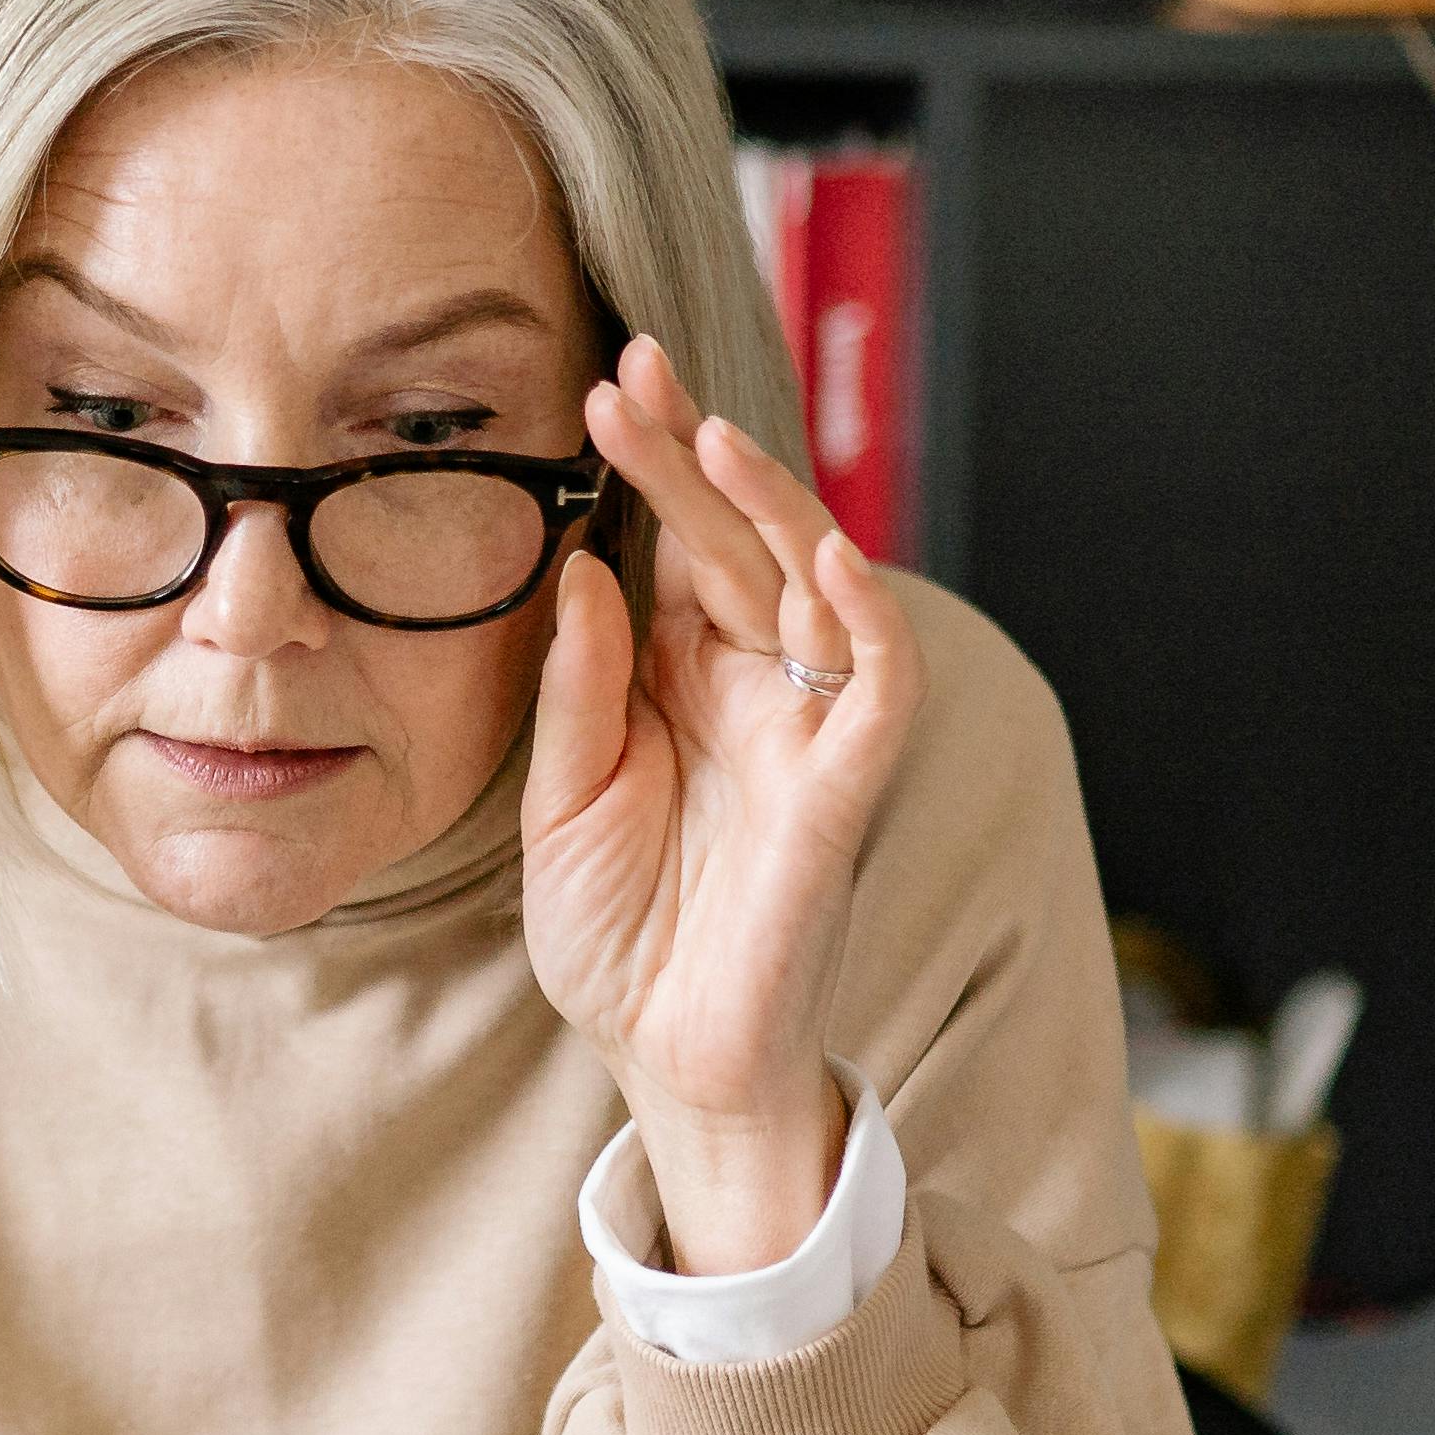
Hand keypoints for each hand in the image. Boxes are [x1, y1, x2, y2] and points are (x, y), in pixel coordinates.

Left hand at [519, 336, 917, 1276]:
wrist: (662, 1059)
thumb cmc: (616, 939)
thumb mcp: (558, 802)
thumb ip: (578, 690)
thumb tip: (582, 570)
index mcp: (684, 681)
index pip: (680, 545)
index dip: (651, 464)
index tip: (602, 384)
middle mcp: (753, 689)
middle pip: (740, 543)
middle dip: (694, 454)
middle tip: (633, 374)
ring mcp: (804, 734)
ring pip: (816, 588)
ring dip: (772, 505)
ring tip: (710, 433)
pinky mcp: (842, 792)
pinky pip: (876, 689)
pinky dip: (864, 620)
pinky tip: (823, 556)